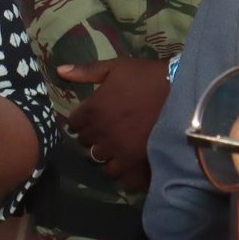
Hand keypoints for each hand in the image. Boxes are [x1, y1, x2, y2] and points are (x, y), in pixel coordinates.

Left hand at [54, 57, 173, 190]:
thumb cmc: (145, 76)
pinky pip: (114, 172)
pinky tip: (122, 158)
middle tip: (104, 130)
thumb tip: (60, 71)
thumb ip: (86, 71)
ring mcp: (115, 147)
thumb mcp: (115, 67)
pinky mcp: (131, 159)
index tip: (90, 118)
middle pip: (84, 141)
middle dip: (91, 135)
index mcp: (93, 108)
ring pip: (96, 157)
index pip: (73, 123)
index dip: (80, 120)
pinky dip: (115, 167)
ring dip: (102, 151)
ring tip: (113, 145)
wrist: (178, 92)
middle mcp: (100, 130)